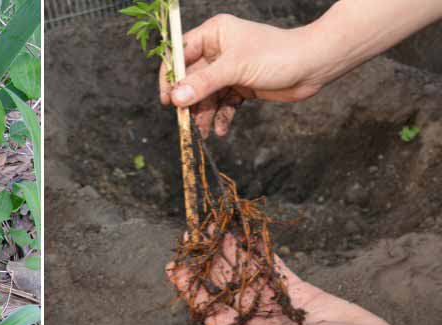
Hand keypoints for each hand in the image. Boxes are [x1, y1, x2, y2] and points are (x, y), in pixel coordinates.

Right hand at [159, 14, 326, 136]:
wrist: (314, 66)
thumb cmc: (277, 55)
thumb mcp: (235, 68)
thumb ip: (204, 83)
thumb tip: (176, 98)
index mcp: (214, 34)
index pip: (180, 53)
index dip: (171, 76)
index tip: (167, 99)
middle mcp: (218, 50)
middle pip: (192, 79)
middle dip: (189, 101)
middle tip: (185, 122)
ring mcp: (230, 70)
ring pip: (207, 95)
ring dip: (204, 113)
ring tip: (204, 132)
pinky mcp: (241, 86)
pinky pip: (223, 103)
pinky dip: (221, 117)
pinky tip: (221, 129)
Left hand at [166, 233, 393, 324]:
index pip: (212, 311)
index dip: (192, 289)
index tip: (174, 267)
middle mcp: (259, 318)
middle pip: (224, 287)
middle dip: (205, 263)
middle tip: (188, 237)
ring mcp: (277, 302)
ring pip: (245, 273)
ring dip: (228, 251)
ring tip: (210, 228)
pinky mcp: (297, 289)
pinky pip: (272, 266)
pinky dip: (258, 250)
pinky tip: (242, 234)